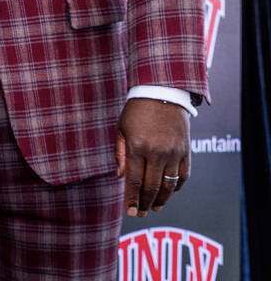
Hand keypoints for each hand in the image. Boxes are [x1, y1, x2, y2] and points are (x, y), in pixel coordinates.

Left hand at [114, 98, 189, 216]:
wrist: (162, 93)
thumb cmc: (137, 110)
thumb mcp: (122, 129)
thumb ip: (121, 154)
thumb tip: (121, 177)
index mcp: (138, 147)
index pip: (134, 181)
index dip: (131, 199)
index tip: (129, 211)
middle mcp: (157, 152)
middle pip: (152, 187)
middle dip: (144, 203)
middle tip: (139, 213)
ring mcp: (174, 152)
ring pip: (169, 185)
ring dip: (162, 199)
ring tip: (153, 207)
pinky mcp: (186, 151)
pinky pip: (183, 175)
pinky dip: (177, 187)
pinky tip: (169, 193)